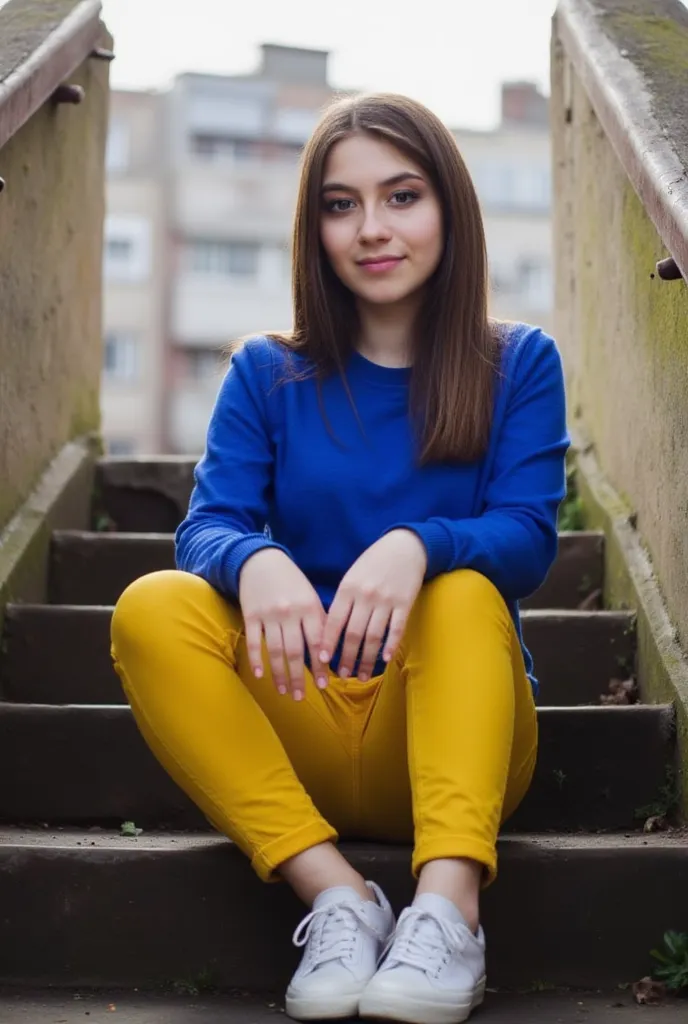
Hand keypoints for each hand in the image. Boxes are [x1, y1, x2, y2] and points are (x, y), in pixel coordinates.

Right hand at [238, 548, 325, 700]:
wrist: (261, 560)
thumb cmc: (292, 581)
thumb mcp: (311, 596)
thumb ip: (319, 621)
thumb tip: (327, 653)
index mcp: (309, 607)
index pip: (317, 643)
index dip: (320, 666)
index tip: (324, 685)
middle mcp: (290, 612)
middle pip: (295, 652)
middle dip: (299, 677)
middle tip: (300, 697)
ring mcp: (269, 615)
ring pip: (274, 651)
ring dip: (279, 674)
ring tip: (283, 691)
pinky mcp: (250, 615)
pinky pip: (253, 642)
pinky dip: (256, 660)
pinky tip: (260, 676)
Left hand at [320, 530, 427, 680]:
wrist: (404, 546)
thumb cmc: (374, 562)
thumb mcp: (352, 575)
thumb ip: (343, 600)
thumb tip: (331, 630)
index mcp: (348, 588)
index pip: (334, 621)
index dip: (328, 643)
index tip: (323, 661)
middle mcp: (365, 596)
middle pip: (353, 634)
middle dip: (347, 658)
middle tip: (342, 675)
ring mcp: (386, 600)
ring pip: (374, 637)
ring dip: (367, 660)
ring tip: (362, 676)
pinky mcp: (404, 603)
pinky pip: (396, 629)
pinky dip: (390, 646)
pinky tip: (385, 660)